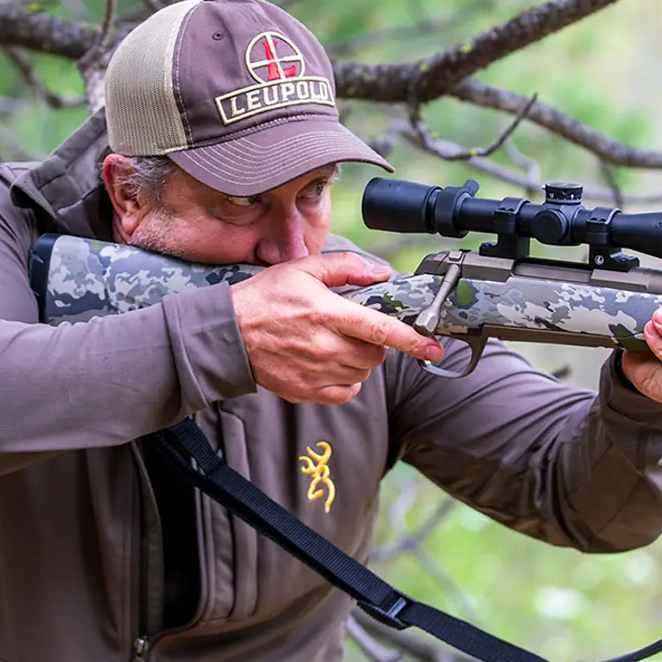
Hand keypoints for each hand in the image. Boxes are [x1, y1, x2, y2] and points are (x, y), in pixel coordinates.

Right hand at [231, 254, 445, 404]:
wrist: (227, 334)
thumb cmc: (264, 298)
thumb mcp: (303, 270)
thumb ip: (346, 268)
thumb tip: (382, 274)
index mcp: (327, 314)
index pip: (381, 330)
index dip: (413, 340)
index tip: (434, 348)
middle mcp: (324, 347)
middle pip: (375, 356)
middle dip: (376, 344)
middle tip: (356, 330)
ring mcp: (315, 373)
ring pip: (362, 374)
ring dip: (360, 361)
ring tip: (337, 344)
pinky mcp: (306, 392)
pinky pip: (345, 393)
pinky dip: (346, 381)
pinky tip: (331, 364)